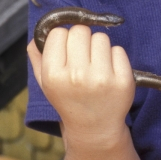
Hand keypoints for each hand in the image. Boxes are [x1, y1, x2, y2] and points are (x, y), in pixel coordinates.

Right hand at [27, 26, 134, 145]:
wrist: (95, 129)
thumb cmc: (69, 100)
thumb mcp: (45, 83)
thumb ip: (38, 57)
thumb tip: (38, 33)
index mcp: (54, 75)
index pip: (58, 33)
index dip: (63, 39)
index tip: (66, 51)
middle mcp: (77, 76)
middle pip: (80, 30)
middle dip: (82, 39)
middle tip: (83, 56)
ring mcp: (102, 78)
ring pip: (100, 37)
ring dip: (99, 47)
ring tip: (96, 66)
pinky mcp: (123, 80)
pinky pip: (118, 50)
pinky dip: (114, 57)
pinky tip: (109, 72)